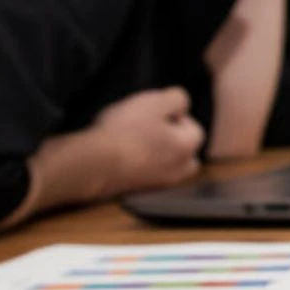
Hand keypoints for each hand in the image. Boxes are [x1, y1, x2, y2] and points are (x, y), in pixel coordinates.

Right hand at [91, 87, 207, 190]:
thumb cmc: (124, 131)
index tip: (154, 112)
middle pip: (185, 152)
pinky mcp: (138, 191)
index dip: (175, 116)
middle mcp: (178, 170)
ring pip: (168, 165)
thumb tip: (182, 105)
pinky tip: (123, 154)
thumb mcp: (154, 102)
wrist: (94, 164)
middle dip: (172, 138)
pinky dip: (141, 165)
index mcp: (186, 147)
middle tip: (148, 127)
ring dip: (157, 153)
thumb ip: (176, 99)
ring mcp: (158, 183)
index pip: (195, 128)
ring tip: (135, 141)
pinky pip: (147, 175)